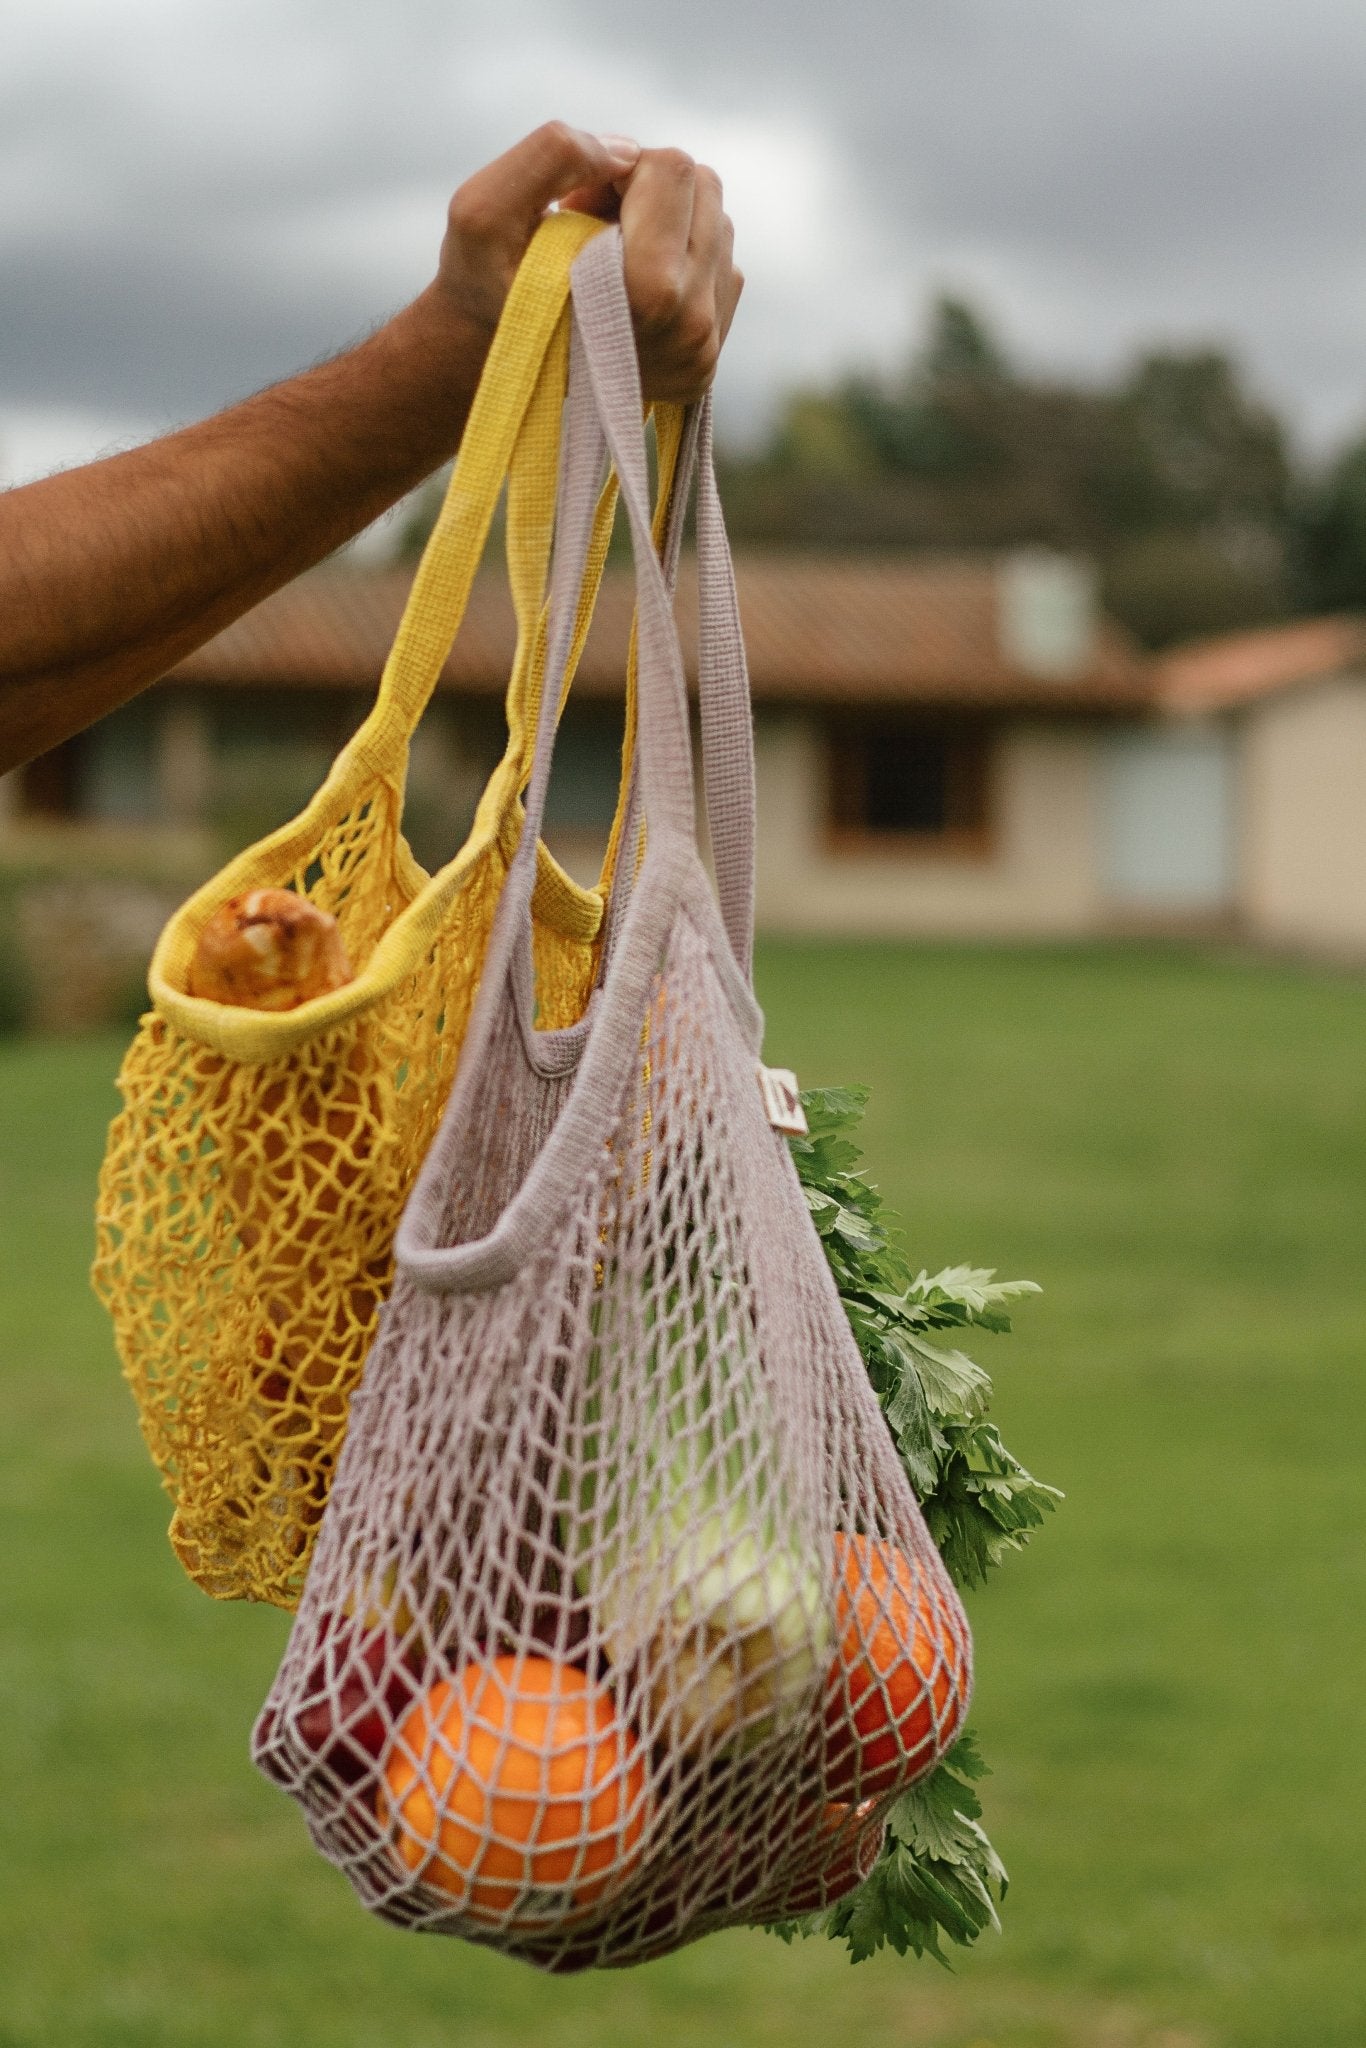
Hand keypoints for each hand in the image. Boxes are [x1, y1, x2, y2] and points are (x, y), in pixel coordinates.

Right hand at [431, 123, 741, 403]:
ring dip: (665, 222)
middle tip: (593, 228)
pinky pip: (722, 266)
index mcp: (645, 295)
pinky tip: (631, 286)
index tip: (579, 206)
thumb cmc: (484, 289)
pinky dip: (678, 260)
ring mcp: (705, 348)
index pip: (672, 169)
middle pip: (705, 188)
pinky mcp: (710, 358)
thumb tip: (630, 151)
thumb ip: (552, 156)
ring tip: (609, 258)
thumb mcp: (483, 211)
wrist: (496, 377)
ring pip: (718, 223)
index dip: (617, 169)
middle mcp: (689, 328)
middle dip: (647, 191)